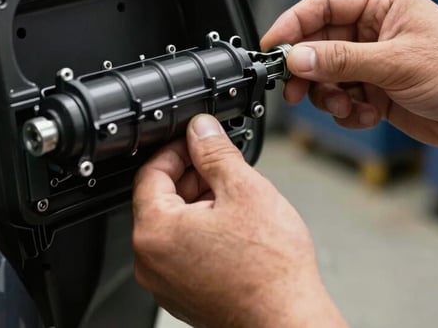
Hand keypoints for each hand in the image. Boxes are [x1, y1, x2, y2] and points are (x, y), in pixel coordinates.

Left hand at [132, 114, 347, 327]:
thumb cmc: (270, 270)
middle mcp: (151, 261)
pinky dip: (204, 232)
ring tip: (238, 202)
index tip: (199, 141)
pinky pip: (184, 251)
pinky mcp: (184, 295)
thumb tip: (202, 129)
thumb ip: (216, 152)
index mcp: (155, 232)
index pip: (151, 172)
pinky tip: (237, 229)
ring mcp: (166, 282)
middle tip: (225, 169)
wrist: (287, 320)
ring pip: (175, 225)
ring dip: (201, 204)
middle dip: (193, 177)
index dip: (178, 150)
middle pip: (162, 199)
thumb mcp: (244, 189)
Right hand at [261, 0, 437, 149]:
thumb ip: (341, 60)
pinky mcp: (377, 89)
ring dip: (330, 96)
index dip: (293, 25)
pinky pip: (343, 98)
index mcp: (382, 4)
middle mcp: (375, 30)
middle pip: (319, 44)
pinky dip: (348, 111)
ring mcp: (375, 61)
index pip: (323, 5)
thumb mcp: (396, 62)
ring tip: (347, 106)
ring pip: (327, 75)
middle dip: (308, 70)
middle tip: (295, 89)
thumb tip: (298, 58)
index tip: (272, 47)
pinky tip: (369, 115)